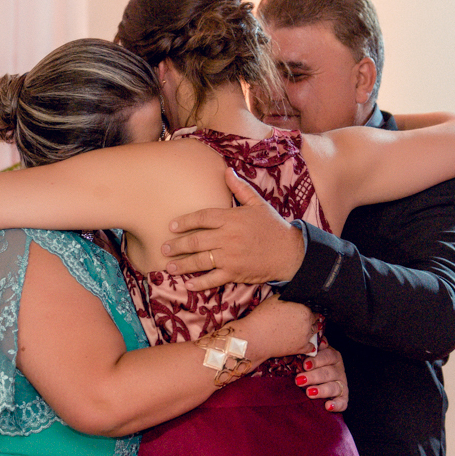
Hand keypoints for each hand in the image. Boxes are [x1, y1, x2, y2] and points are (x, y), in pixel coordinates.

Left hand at [163, 168, 304, 290]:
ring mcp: (230, 256)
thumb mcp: (258, 204)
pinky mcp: (235, 273)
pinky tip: (188, 285)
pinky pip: (212, 279)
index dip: (184, 221)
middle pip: (196, 240)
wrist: (290, 252)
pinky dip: (199, 283)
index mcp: (232, 218)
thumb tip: (227, 170)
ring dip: (182, 265)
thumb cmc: (273, 227)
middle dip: (177, 245)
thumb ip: (240, 188)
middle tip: (164, 248)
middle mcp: (228, 237)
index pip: (202, 217)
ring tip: (169, 266)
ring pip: (200, 260)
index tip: (171, 226)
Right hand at [229, 296, 318, 361]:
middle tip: (300, 318)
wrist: (255, 338)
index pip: (312, 307)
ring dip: (310, 329)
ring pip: (314, 331)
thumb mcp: (275, 299)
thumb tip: (294, 298)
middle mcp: (308, 323)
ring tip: (300, 328)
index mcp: (304, 310)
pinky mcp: (301, 348)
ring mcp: (306, 337)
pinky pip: (311, 347)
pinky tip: (303, 341)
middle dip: (310, 318)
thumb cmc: (263, 317)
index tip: (302, 309)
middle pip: (315, 319)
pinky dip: (309, 344)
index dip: (307, 307)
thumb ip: (289, 298)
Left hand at [295, 342, 347, 412]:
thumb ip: (311, 349)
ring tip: (309, 393)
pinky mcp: (343, 398)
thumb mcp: (311, 355)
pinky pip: (342, 403)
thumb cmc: (311, 365)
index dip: (317, 360)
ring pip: (333, 387)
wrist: (319, 380)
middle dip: (314, 377)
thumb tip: (316, 342)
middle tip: (299, 380)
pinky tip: (327, 406)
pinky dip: (336, 405)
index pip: (327, 356)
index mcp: (332, 356)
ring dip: (322, 390)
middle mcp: (338, 370)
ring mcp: (341, 384)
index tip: (305, 365)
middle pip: (328, 373)